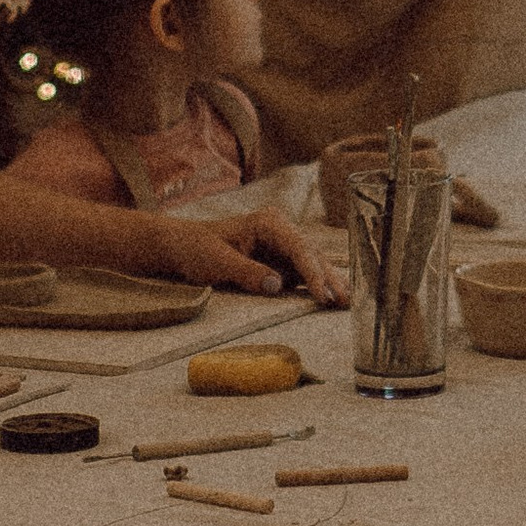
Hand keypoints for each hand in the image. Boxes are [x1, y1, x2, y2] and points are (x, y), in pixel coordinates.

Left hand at [166, 205, 348, 306]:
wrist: (179, 248)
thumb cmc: (196, 249)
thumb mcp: (217, 261)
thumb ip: (247, 272)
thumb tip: (277, 286)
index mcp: (268, 223)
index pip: (299, 248)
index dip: (313, 273)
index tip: (322, 295)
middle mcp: (280, 231)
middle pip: (312, 255)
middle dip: (329, 278)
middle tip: (345, 301)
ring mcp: (281, 247)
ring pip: (312, 264)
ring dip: (328, 283)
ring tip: (346, 302)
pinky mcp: (278, 262)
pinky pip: (302, 274)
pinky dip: (316, 286)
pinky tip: (331, 298)